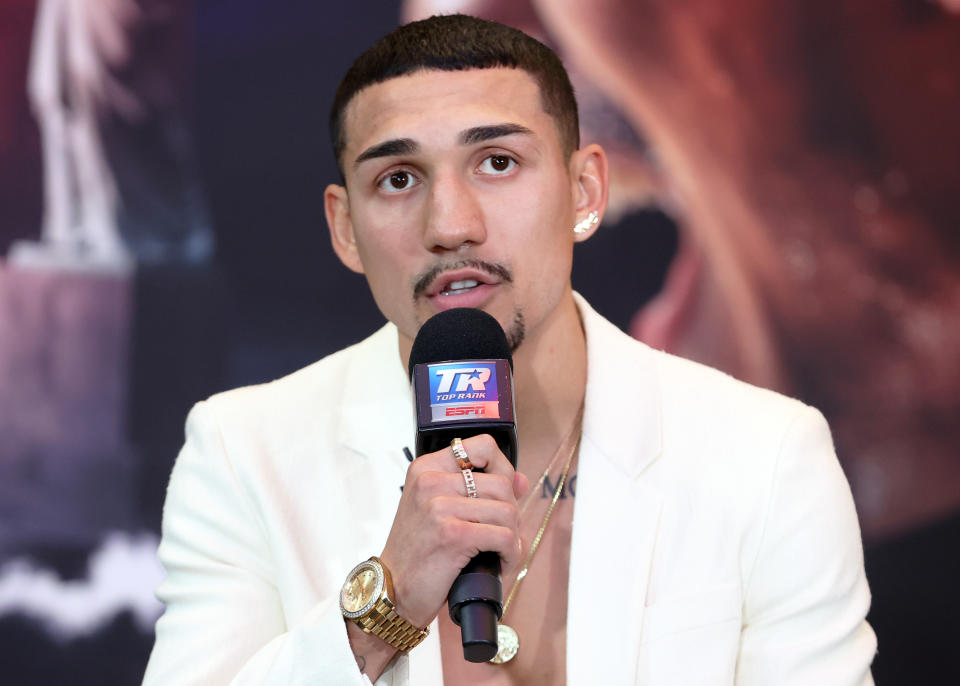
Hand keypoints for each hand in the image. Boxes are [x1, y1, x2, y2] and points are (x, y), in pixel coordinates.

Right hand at [379, 434, 528, 628]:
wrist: (392, 590)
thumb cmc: (417, 551)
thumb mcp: (440, 510)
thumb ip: (479, 490)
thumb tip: (522, 480)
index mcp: (426, 468)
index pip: (484, 446)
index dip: (503, 468)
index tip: (502, 492)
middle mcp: (430, 481)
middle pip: (502, 483)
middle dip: (510, 512)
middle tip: (500, 533)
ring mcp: (439, 506)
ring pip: (507, 511)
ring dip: (513, 536)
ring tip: (500, 550)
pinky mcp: (453, 534)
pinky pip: (504, 537)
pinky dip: (511, 553)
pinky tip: (500, 562)